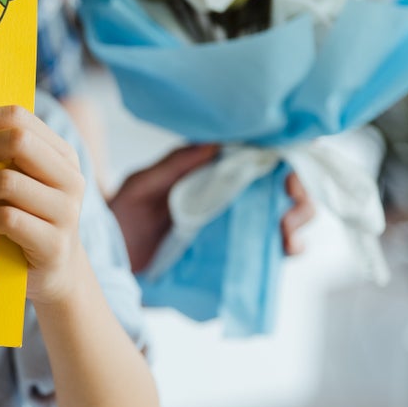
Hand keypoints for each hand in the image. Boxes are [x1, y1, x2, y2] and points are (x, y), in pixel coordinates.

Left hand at [0, 105, 87, 304]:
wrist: (56, 274)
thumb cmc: (28, 220)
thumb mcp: (22, 182)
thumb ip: (1, 158)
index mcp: (62, 154)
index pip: (19, 117)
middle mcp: (70, 178)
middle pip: (17, 141)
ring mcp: (66, 212)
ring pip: (7, 181)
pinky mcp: (53, 244)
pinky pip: (7, 218)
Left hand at [109, 145, 316, 272]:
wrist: (108, 262)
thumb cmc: (121, 216)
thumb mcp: (140, 187)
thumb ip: (174, 166)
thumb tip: (215, 144)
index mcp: (210, 171)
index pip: (258, 155)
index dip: (284, 157)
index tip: (285, 172)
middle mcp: (229, 195)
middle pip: (283, 186)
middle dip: (299, 194)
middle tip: (289, 210)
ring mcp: (234, 225)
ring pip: (285, 216)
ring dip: (298, 221)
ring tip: (287, 235)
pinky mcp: (234, 256)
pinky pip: (269, 249)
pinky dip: (286, 247)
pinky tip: (285, 249)